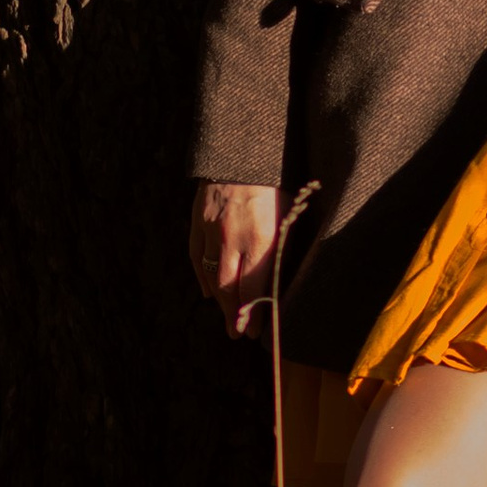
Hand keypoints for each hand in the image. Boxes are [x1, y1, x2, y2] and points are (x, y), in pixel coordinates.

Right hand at [190, 181, 283, 338]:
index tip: (255, 332)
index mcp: (262, 239)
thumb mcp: (289, 214)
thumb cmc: (276, 183)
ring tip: (227, 320)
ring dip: (219, 302)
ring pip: (212, 276)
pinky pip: (196, 257)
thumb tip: (283, 277)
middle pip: (231, 289)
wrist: (243, 151)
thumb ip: (284, 246)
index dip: (254, 314)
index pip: (255, 288)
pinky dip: (202, 277)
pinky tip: (208, 292)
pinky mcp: (198, 222)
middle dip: (235, 316)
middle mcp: (235, 240)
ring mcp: (212, 232)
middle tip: (237, 335)